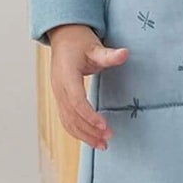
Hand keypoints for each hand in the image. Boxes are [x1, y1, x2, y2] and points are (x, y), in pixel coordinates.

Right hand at [45, 24, 128, 150]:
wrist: (64, 36)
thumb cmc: (79, 41)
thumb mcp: (94, 46)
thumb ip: (109, 54)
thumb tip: (125, 53)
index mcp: (66, 76)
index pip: (77, 101)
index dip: (89, 115)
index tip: (104, 126)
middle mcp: (59, 88)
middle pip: (72, 116)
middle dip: (89, 130)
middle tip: (108, 139)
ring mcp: (58, 95)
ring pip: (67, 121)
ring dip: (83, 135)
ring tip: (102, 145)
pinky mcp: (60, 98)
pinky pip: (66, 119)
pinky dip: (76, 131)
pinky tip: (90, 139)